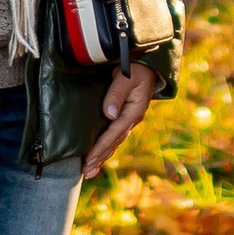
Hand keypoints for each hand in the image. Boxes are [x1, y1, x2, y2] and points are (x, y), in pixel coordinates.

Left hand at [85, 61, 156, 176]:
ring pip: (114, 142)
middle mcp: (132, 118)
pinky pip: (114, 135)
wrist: (147, 62)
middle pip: (114, 142)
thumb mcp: (127, 77)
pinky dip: (106, 147)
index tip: (89, 159)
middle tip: (86, 172)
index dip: (101, 147)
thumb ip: (117, 93)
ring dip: (102, 157)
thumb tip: (109, 114)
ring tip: (90, 171)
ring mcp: (129, 118)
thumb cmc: (135, 67)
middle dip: (100, 158)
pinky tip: (99, 156)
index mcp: (134, 111)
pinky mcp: (125, 116)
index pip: (114, 133)